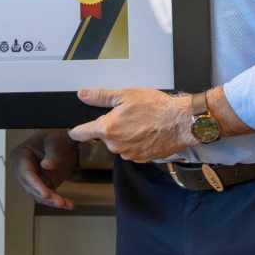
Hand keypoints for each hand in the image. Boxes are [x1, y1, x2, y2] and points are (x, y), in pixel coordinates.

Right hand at [9, 129, 78, 209]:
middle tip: (58, 201)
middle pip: (31, 187)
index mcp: (21, 155)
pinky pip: (49, 196)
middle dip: (45, 196)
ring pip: (39, 195)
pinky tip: (68, 204)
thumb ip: (51, 154)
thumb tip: (46, 165)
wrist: (65, 139)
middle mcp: (24, 169)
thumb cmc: (55, 136)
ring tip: (66, 203)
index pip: (26, 173)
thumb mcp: (54, 141)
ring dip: (53, 201)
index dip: (35, 185)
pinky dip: (58, 201)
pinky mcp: (43, 184)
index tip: (45, 194)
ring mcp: (34, 178)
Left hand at [68, 88, 192, 162]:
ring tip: (139, 122)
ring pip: (118, 144)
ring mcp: (128, 154)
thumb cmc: (155, 107)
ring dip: (123, 135)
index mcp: (107, 129)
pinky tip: (146, 132)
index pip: (81, 134)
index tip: (74, 131)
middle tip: (125, 115)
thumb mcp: (125, 95)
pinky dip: (135, 142)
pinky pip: (131, 150)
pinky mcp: (140, 159)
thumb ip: (100, 96)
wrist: (181, 122)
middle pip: (103, 137)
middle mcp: (115, 145)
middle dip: (110, 128)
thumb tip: (83, 95)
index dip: (76, 131)